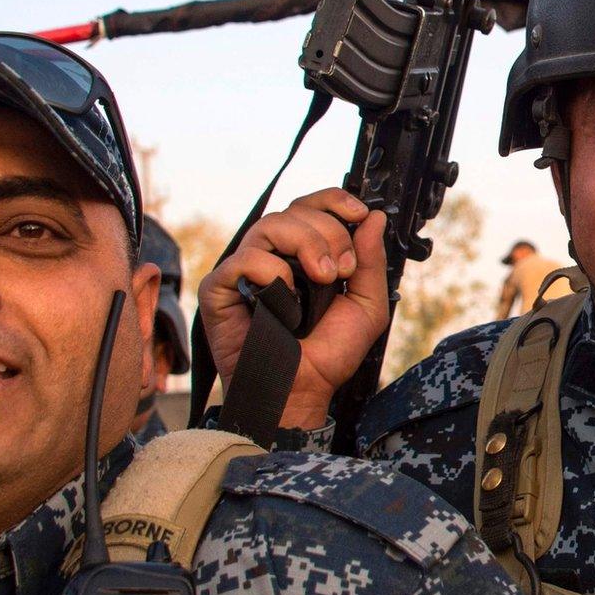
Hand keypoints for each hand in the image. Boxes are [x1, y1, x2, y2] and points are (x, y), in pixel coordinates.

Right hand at [199, 189, 389, 430]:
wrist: (302, 392)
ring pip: (269, 225)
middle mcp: (273, 257)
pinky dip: (271, 270)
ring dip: (306, 243)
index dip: (334, 201)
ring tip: (324, 278)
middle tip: (342, 269)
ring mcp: (245, 271)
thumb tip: (375, 218)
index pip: (311, 207)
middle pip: (294, 211)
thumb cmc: (329, 355)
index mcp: (304, 255)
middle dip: (328, 232)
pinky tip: (286, 297)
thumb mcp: (367, 306)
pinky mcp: (220, 289)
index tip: (359, 213)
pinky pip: (243, 258)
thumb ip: (371, 261)